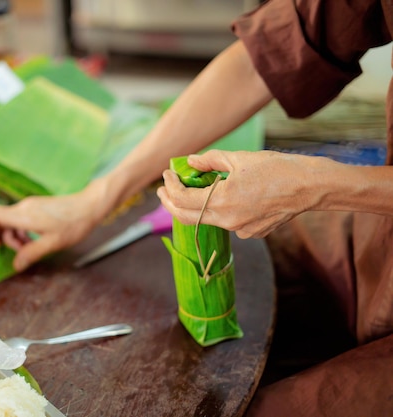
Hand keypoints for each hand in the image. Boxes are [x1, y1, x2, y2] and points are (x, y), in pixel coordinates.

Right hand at [0, 189, 108, 271]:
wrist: (90, 206)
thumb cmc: (73, 224)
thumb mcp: (52, 244)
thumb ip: (31, 254)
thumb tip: (16, 266)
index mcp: (24, 215)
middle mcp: (24, 207)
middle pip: (0, 219)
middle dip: (2, 237)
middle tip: (13, 252)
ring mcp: (31, 206)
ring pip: (11, 220)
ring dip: (13, 236)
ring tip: (27, 249)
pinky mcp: (37, 207)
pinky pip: (21, 218)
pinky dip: (21, 231)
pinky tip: (33, 241)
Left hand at [157, 150, 322, 238]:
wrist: (310, 186)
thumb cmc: (277, 168)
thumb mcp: (239, 158)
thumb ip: (209, 161)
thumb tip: (190, 162)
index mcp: (222, 201)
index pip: (182, 199)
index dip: (170, 186)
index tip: (167, 175)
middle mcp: (228, 221)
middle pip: (187, 217)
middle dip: (171, 203)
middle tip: (164, 189)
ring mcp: (240, 230)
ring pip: (206, 221)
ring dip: (194, 207)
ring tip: (191, 189)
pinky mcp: (251, 232)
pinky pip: (226, 222)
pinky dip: (218, 210)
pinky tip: (224, 196)